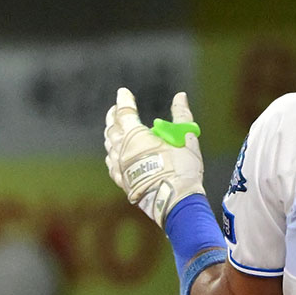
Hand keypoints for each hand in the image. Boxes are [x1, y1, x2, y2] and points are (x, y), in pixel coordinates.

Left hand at [104, 88, 204, 226]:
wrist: (176, 202)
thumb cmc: (182, 168)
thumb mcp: (186, 137)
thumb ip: (181, 114)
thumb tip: (180, 96)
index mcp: (134, 136)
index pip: (124, 112)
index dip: (124, 100)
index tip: (123, 92)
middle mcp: (122, 150)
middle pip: (112, 129)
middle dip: (114, 116)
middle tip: (117, 109)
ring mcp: (120, 168)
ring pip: (109, 147)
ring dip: (111, 135)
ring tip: (115, 129)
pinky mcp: (124, 183)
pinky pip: (112, 166)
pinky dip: (112, 155)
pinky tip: (114, 156)